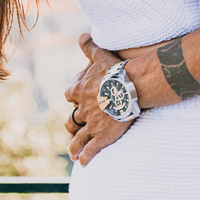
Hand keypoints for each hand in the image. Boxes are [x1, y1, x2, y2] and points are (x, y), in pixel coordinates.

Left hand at [64, 34, 133, 164]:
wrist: (129, 88)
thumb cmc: (115, 70)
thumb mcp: (100, 55)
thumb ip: (89, 46)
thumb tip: (82, 35)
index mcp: (79, 90)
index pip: (70, 95)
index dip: (74, 98)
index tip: (76, 100)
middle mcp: (82, 109)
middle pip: (72, 119)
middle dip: (73, 124)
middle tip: (73, 129)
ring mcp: (91, 124)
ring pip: (77, 137)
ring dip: (73, 146)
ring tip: (72, 152)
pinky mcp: (101, 136)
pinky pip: (90, 150)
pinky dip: (85, 158)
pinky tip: (83, 163)